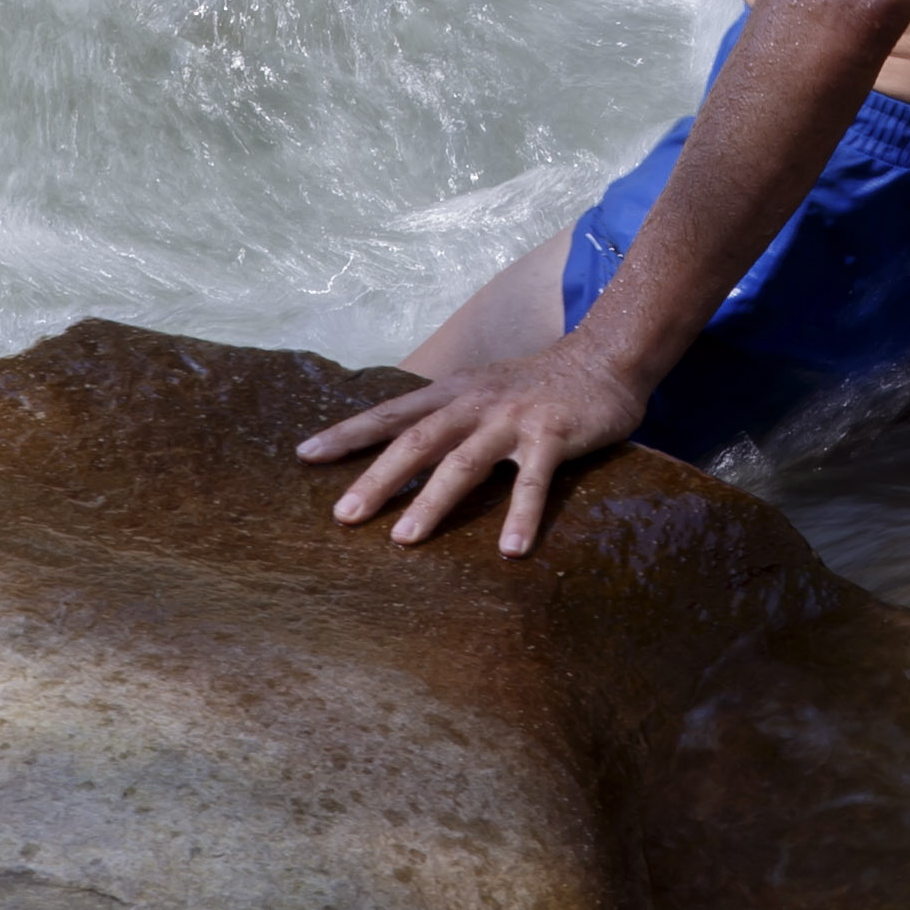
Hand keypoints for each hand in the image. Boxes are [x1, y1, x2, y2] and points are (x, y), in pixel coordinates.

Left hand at [294, 350, 647, 557]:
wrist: (604, 359)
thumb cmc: (535, 385)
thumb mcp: (481, 390)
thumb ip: (444, 415)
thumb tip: (398, 449)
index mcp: (453, 392)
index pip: (391, 414)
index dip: (348, 433)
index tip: (306, 455)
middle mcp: (476, 403)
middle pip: (417, 441)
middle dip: (378, 479)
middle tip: (344, 515)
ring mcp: (513, 419)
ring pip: (464, 462)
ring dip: (432, 502)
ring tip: (404, 539)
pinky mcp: (553, 436)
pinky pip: (534, 483)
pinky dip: (521, 516)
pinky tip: (510, 550)